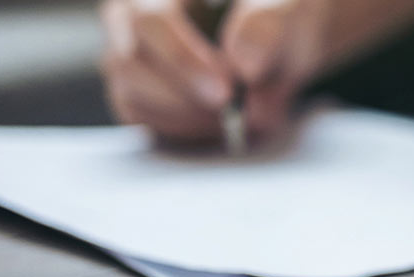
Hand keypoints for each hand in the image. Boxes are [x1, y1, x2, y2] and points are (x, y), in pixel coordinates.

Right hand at [99, 0, 331, 146]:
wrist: (280, 43)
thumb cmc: (276, 17)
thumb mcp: (285, 11)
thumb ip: (267, 27)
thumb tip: (244, 63)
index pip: (150, 22)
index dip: (183, 62)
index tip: (224, 93)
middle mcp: (130, 16)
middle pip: (129, 62)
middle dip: (185, 97)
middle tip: (233, 114)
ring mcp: (128, 53)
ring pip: (131, 94)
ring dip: (185, 116)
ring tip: (234, 117)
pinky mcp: (134, 88)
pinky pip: (139, 115)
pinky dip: (179, 127)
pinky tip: (217, 122)